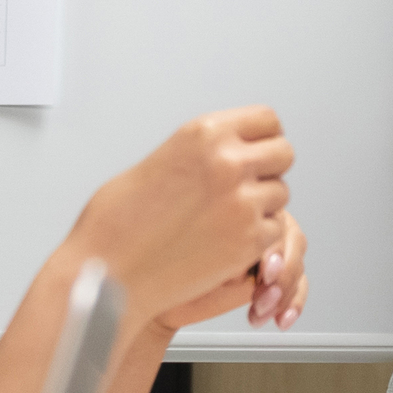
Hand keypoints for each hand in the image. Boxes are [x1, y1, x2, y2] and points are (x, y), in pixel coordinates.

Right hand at [60, 107, 292, 329]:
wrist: (109, 272)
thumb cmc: (118, 223)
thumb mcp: (161, 160)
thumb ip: (201, 152)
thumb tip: (229, 151)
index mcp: (203, 133)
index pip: (267, 120)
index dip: (263, 138)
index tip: (256, 151)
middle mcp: (227, 162)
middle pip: (283, 154)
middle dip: (268, 170)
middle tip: (246, 187)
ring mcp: (241, 202)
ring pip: (281, 194)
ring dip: (262, 206)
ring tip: (226, 219)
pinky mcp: (248, 241)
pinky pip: (274, 231)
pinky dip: (258, 239)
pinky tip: (226, 242)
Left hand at [150, 210, 309, 331]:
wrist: (166, 295)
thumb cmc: (168, 265)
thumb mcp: (193, 251)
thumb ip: (224, 246)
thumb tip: (248, 259)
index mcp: (239, 205)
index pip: (271, 217)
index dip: (272, 245)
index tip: (264, 269)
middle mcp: (257, 224)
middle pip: (292, 240)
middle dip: (282, 271)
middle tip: (264, 290)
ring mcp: (269, 251)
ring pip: (297, 264)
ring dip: (285, 291)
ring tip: (261, 308)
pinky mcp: (275, 277)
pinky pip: (298, 286)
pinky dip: (293, 303)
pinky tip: (280, 318)